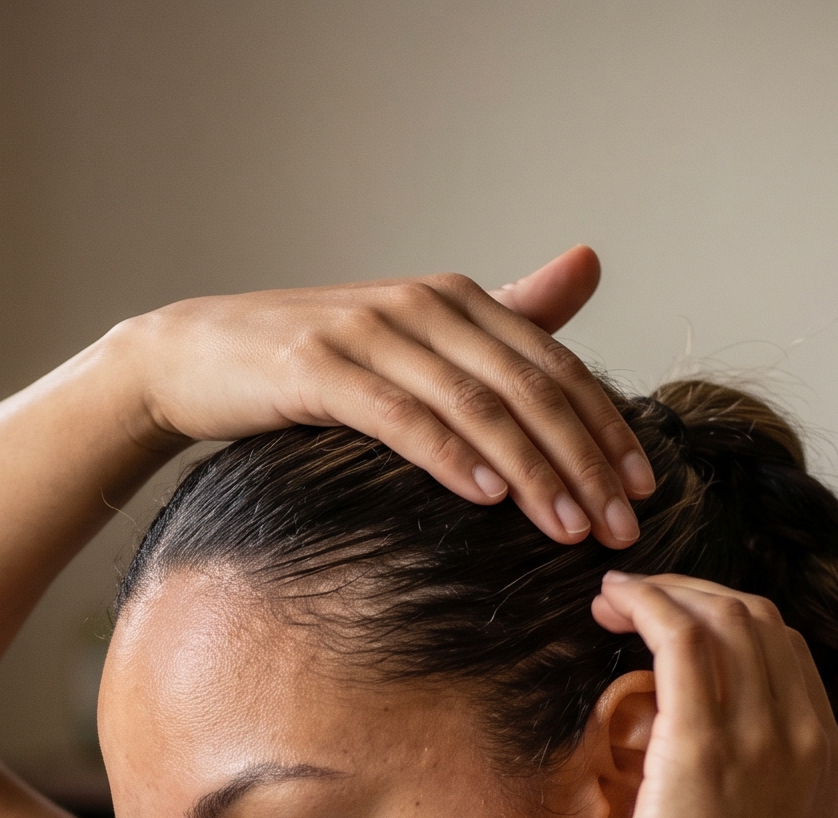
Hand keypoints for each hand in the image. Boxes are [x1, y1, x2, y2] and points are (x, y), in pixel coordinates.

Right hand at [122, 245, 654, 546]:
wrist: (193, 358)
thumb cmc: (311, 364)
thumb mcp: (413, 339)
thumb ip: (499, 318)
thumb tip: (586, 268)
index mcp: (455, 300)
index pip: (555, 364)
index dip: (606, 427)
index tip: (644, 491)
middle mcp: (422, 306)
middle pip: (527, 387)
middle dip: (584, 461)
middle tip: (620, 528)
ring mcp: (370, 334)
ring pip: (474, 405)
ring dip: (530, 470)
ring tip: (568, 528)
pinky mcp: (318, 369)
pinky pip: (400, 416)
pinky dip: (448, 456)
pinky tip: (486, 497)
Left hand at [591, 573, 837, 817]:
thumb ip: (744, 805)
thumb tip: (683, 781)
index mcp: (831, 766)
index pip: (789, 660)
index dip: (732, 628)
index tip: (678, 631)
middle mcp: (810, 737)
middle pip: (764, 623)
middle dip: (701, 596)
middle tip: (641, 601)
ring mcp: (765, 735)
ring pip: (727, 616)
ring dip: (668, 591)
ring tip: (617, 595)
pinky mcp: (705, 742)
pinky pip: (682, 634)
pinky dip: (647, 601)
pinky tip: (613, 599)